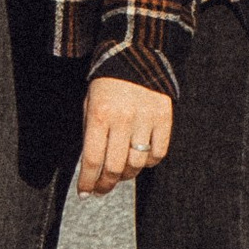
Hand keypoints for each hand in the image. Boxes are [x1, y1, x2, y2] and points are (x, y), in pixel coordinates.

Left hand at [74, 76, 172, 195]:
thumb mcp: (89, 104)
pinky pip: (158, 154)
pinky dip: (148, 162)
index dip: (88, 181)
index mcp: (99, 115)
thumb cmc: (107, 84)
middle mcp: (122, 119)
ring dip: (127, 175)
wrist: (135, 55)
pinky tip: (140, 160)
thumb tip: (90, 167)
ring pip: (137, 164)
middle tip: (101, 190)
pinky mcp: (164, 119)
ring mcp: (145, 120)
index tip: (84, 193)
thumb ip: (90, 134)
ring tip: (120, 174)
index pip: (91, 159)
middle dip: (106, 184)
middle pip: (115, 167)